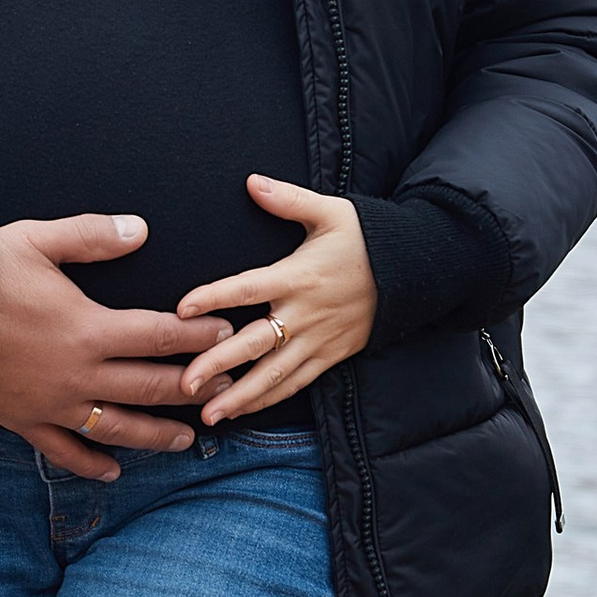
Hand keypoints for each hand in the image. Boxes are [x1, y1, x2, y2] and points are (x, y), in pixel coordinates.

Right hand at [0, 215, 233, 483]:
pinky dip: (90, 464)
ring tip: (186, 441)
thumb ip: (93, 237)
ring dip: (156, 436)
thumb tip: (141, 229)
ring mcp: (51, 404)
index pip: (161, 336)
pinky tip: (113, 471)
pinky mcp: (23, 421)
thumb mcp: (39, 241)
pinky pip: (64, 452)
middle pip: (150, 388)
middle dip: (191, 388)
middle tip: (222, 388)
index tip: (226, 332)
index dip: (198, 335)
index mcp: (88, 329)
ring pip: (117, 429)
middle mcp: (77, 374)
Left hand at [176, 177, 376, 423]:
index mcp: (298, 276)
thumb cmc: (367, 239)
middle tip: (184, 383)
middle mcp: (305, 313)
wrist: (415, 272)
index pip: (248, 287)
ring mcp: (318, 339)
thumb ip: (288, 199)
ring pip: (274, 375)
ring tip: (208, 415)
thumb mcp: (331, 212)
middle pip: (255, 343)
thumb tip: (251, 181)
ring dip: (240, 397)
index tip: (182, 308)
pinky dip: (268, 400)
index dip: (215, 296)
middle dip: (218, 364)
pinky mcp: (331, 356)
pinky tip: (240, 411)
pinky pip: (296, 383)